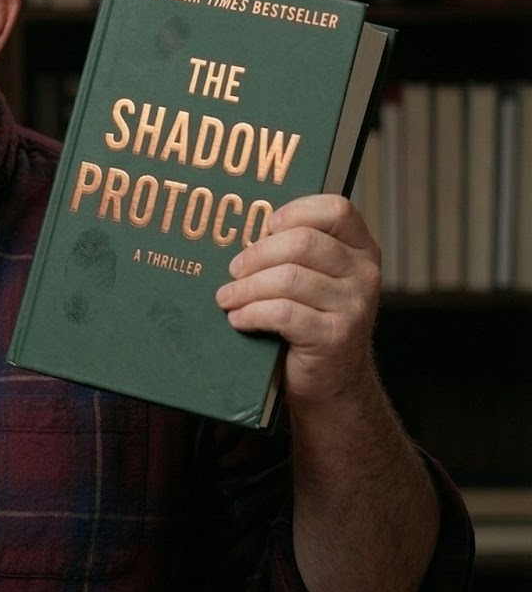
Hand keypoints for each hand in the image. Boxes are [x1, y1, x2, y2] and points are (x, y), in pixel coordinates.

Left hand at [215, 194, 383, 407]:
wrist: (332, 382)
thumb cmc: (311, 322)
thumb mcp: (313, 281)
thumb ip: (293, 253)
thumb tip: (242, 234)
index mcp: (361, 250)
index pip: (336, 209)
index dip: (296, 211)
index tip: (266, 226)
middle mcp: (364, 274)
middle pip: (301, 242)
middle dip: (257, 255)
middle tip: (233, 270)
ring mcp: (354, 306)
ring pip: (288, 278)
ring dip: (246, 288)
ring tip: (228, 297)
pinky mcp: (335, 336)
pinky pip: (283, 313)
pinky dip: (252, 313)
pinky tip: (238, 318)